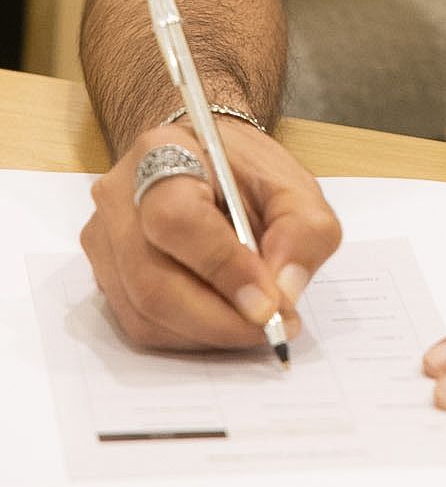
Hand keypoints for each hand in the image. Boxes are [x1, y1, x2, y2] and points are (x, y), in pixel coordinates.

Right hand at [80, 118, 342, 350]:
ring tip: (253, 325)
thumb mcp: (294, 186)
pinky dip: (187, 335)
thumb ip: (302, 231)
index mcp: (164, 152)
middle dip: (219, 319)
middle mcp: (119, 196)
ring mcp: (104, 238)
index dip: (223, 269)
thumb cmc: (246, 173)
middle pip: (152, 280)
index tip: (269, 305)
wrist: (204, 160)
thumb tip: (283, 291)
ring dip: (206, 334)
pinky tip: (222, 321)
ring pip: (143, 313)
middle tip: (271, 328)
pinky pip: (138, 323)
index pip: (178, 220)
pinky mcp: (103, 274)